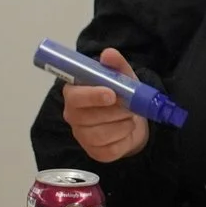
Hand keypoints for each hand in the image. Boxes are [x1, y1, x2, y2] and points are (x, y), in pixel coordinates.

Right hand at [60, 47, 152, 162]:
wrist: (132, 119)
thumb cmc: (122, 95)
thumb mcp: (123, 77)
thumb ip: (115, 65)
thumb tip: (109, 54)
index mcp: (74, 93)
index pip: (75, 97)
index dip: (92, 96)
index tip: (111, 94)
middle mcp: (72, 115)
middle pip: (88, 118)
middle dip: (115, 111)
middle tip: (130, 106)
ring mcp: (82, 136)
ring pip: (101, 135)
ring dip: (122, 125)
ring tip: (129, 118)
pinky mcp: (94, 152)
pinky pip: (110, 149)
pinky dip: (124, 140)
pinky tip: (125, 131)